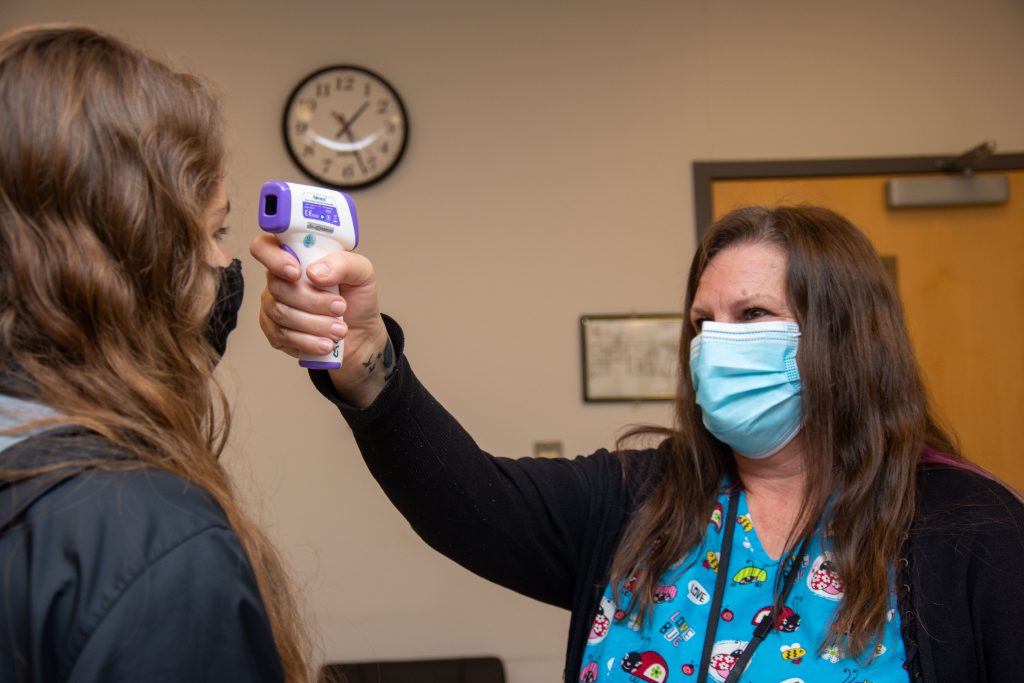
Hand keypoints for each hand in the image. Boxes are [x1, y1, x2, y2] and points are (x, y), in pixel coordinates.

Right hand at [250, 234, 390, 406]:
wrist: (362, 335)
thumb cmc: (357, 298)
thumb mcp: (362, 273)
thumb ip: (342, 263)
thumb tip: (315, 272)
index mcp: (295, 256)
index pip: (265, 247)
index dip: (274, 258)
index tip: (297, 273)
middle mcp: (279, 279)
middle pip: (278, 286)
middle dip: (313, 301)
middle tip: (339, 307)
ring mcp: (274, 306)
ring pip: (281, 313)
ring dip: (315, 323)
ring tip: (340, 329)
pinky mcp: (275, 332)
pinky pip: (282, 336)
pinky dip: (308, 341)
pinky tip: (325, 343)